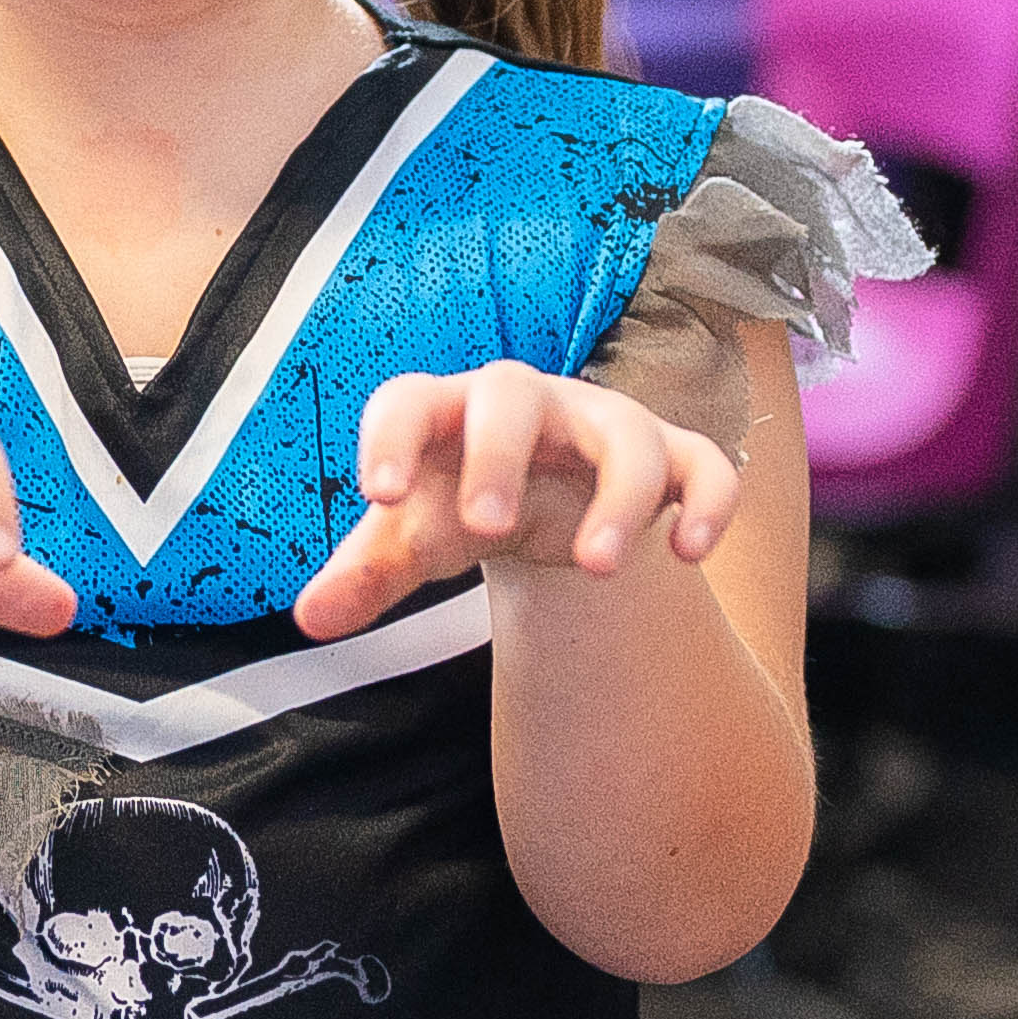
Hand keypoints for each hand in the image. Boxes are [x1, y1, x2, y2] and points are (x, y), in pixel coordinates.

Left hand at [288, 362, 739, 637]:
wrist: (546, 497)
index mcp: (448, 414)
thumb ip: (365, 575)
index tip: (377, 493)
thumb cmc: (460, 506)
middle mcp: (529, 406)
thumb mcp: (414, 540)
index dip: (392, 436)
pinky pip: (704, 464)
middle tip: (487, 527)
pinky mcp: (672, 458)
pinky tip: (688, 554)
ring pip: (625, 437)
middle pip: (512, 399)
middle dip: (499, 457)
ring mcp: (604, 427)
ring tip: (597, 569)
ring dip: (618, 498)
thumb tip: (309, 620)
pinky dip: (707, 503)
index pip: (410, 399)